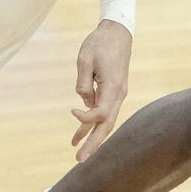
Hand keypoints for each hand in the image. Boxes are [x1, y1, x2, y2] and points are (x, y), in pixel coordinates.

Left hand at [69, 21, 131, 161]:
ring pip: (105, 121)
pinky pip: (103, 112)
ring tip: (77, 151)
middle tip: (80, 159)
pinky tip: (79, 133)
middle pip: (106, 125)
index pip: (100, 114)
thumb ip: (83, 84)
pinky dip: (92, 123)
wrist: (117, 32)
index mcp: (113, 88)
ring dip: (91, 136)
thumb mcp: (84, 60)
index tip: (72, 111)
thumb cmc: (99, 43)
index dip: (85, 119)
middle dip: (93, 144)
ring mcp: (117, 94)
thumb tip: (83, 102)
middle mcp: (119, 95)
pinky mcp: (113, 92)